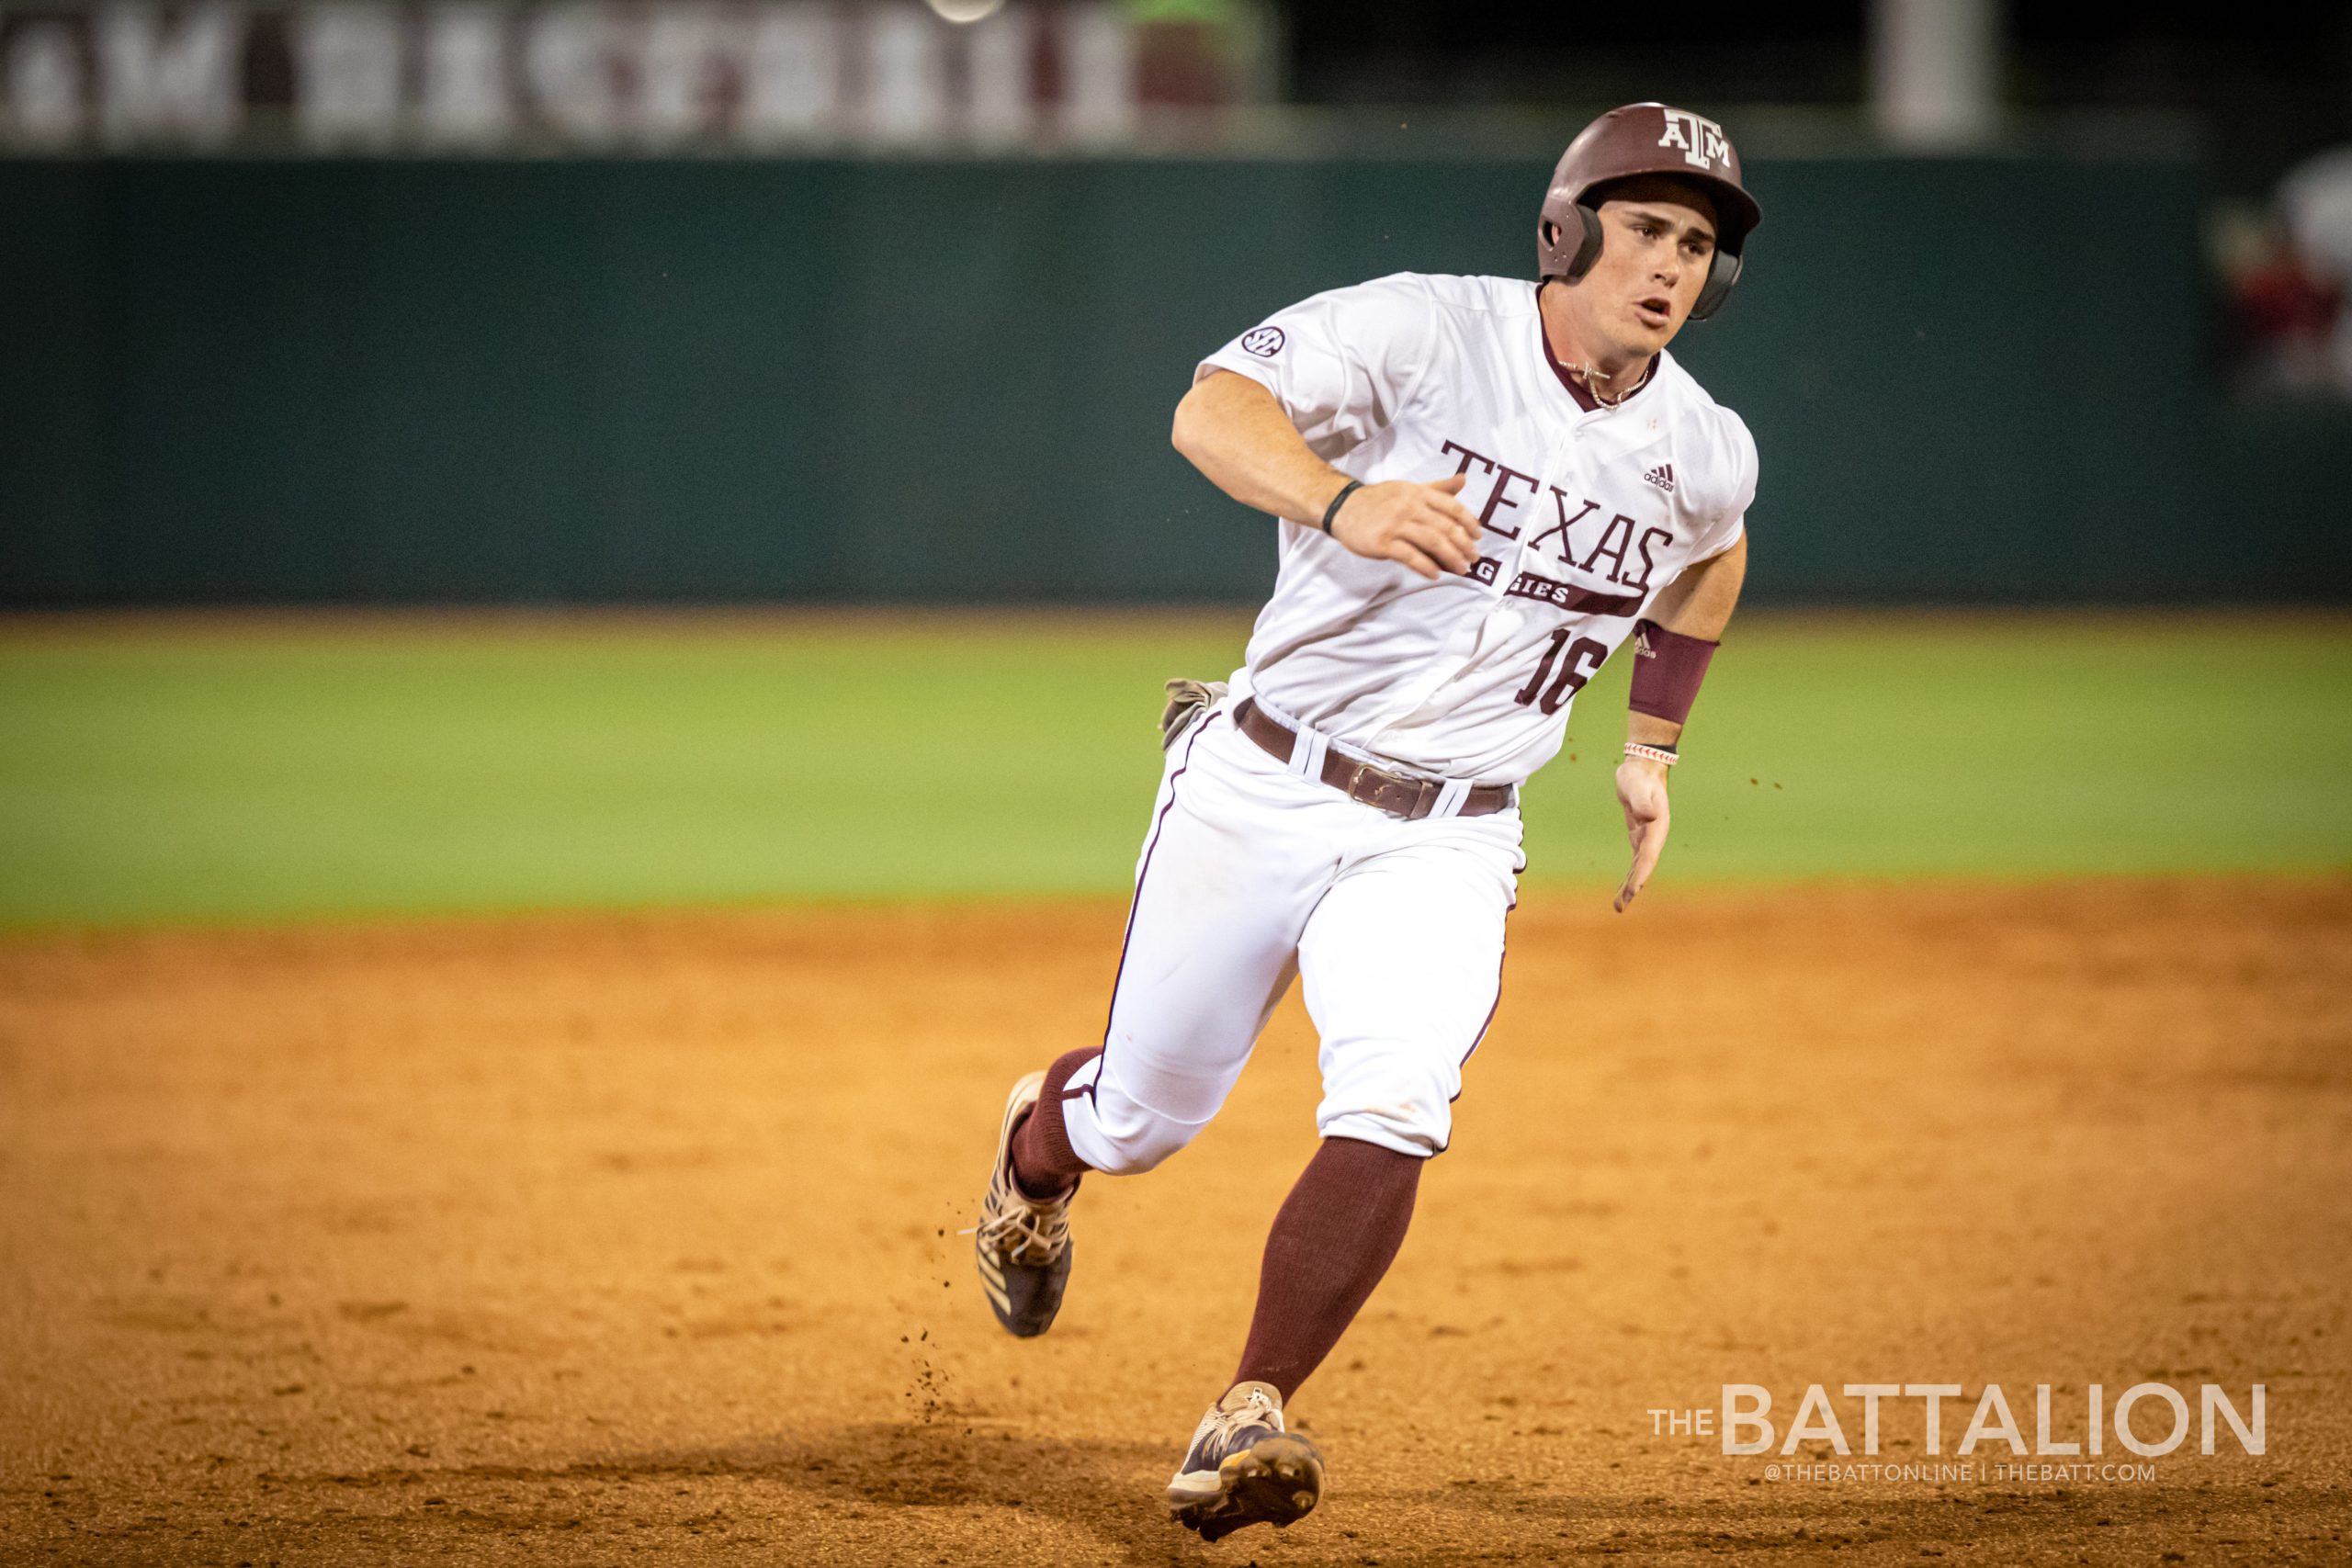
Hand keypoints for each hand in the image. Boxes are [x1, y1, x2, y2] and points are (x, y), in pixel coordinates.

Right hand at [1328, 473, 1483, 578]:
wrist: (1343, 507)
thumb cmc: (1380, 500)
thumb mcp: (1409, 489)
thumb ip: (1438, 488)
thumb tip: (1464, 479)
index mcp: (1418, 493)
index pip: (1451, 507)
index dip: (1468, 523)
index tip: (1477, 537)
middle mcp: (1409, 506)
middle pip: (1444, 527)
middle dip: (1463, 545)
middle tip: (1473, 559)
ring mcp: (1395, 524)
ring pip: (1431, 542)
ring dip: (1450, 558)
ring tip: (1461, 569)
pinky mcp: (1382, 542)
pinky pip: (1409, 556)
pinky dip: (1425, 566)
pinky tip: (1435, 574)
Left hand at [1612, 755, 1670, 912]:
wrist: (1643, 768)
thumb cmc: (1640, 777)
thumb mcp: (1638, 786)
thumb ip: (1643, 801)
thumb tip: (1648, 815)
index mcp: (1656, 829)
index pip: (1647, 857)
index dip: (1640, 874)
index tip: (1632, 891)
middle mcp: (1654, 837)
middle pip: (1643, 867)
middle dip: (1633, 887)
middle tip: (1620, 907)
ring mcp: (1647, 838)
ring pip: (1639, 867)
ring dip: (1630, 885)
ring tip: (1619, 906)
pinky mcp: (1639, 835)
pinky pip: (1635, 860)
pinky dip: (1630, 873)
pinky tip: (1623, 887)